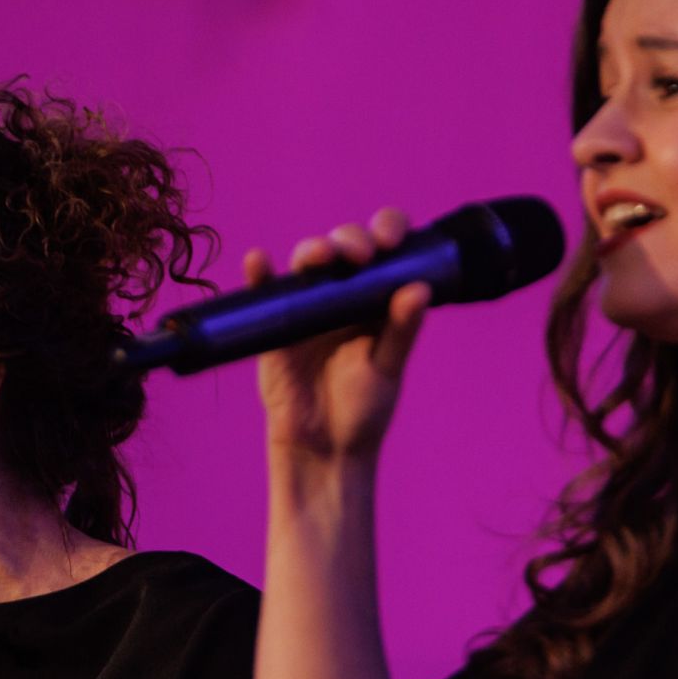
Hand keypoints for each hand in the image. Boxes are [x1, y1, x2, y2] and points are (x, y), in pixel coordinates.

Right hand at [246, 207, 430, 461]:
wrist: (323, 448)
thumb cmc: (362, 409)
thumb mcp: (388, 367)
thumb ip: (402, 329)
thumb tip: (419, 288)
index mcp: (377, 297)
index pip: (384, 249)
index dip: (387, 230)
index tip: (391, 241)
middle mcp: (342, 294)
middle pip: (343, 246)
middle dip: (350, 240)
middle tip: (359, 256)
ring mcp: (305, 307)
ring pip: (306, 263)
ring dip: (311, 250)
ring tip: (319, 257)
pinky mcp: (274, 326)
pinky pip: (265, 293)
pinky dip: (259, 275)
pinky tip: (258, 262)